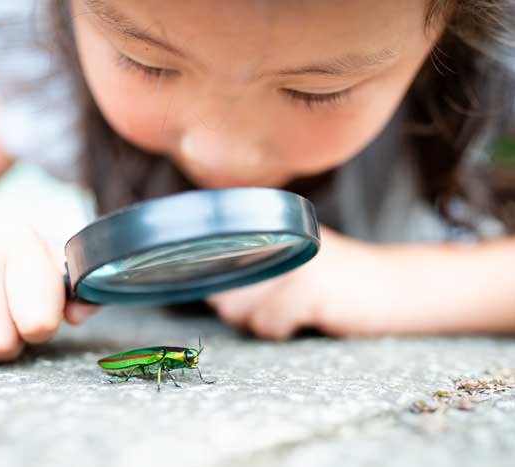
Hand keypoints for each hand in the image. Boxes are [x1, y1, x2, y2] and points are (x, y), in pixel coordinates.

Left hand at [206, 225, 389, 338]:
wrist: (394, 286)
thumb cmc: (335, 280)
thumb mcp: (291, 258)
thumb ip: (251, 266)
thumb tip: (211, 291)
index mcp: (268, 223)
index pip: (213, 257)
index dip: (221, 285)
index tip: (243, 293)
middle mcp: (275, 233)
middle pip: (221, 290)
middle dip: (242, 310)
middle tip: (279, 305)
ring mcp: (291, 259)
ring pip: (239, 311)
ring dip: (264, 322)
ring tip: (296, 309)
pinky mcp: (308, 287)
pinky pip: (268, 324)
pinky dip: (283, 330)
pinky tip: (308, 317)